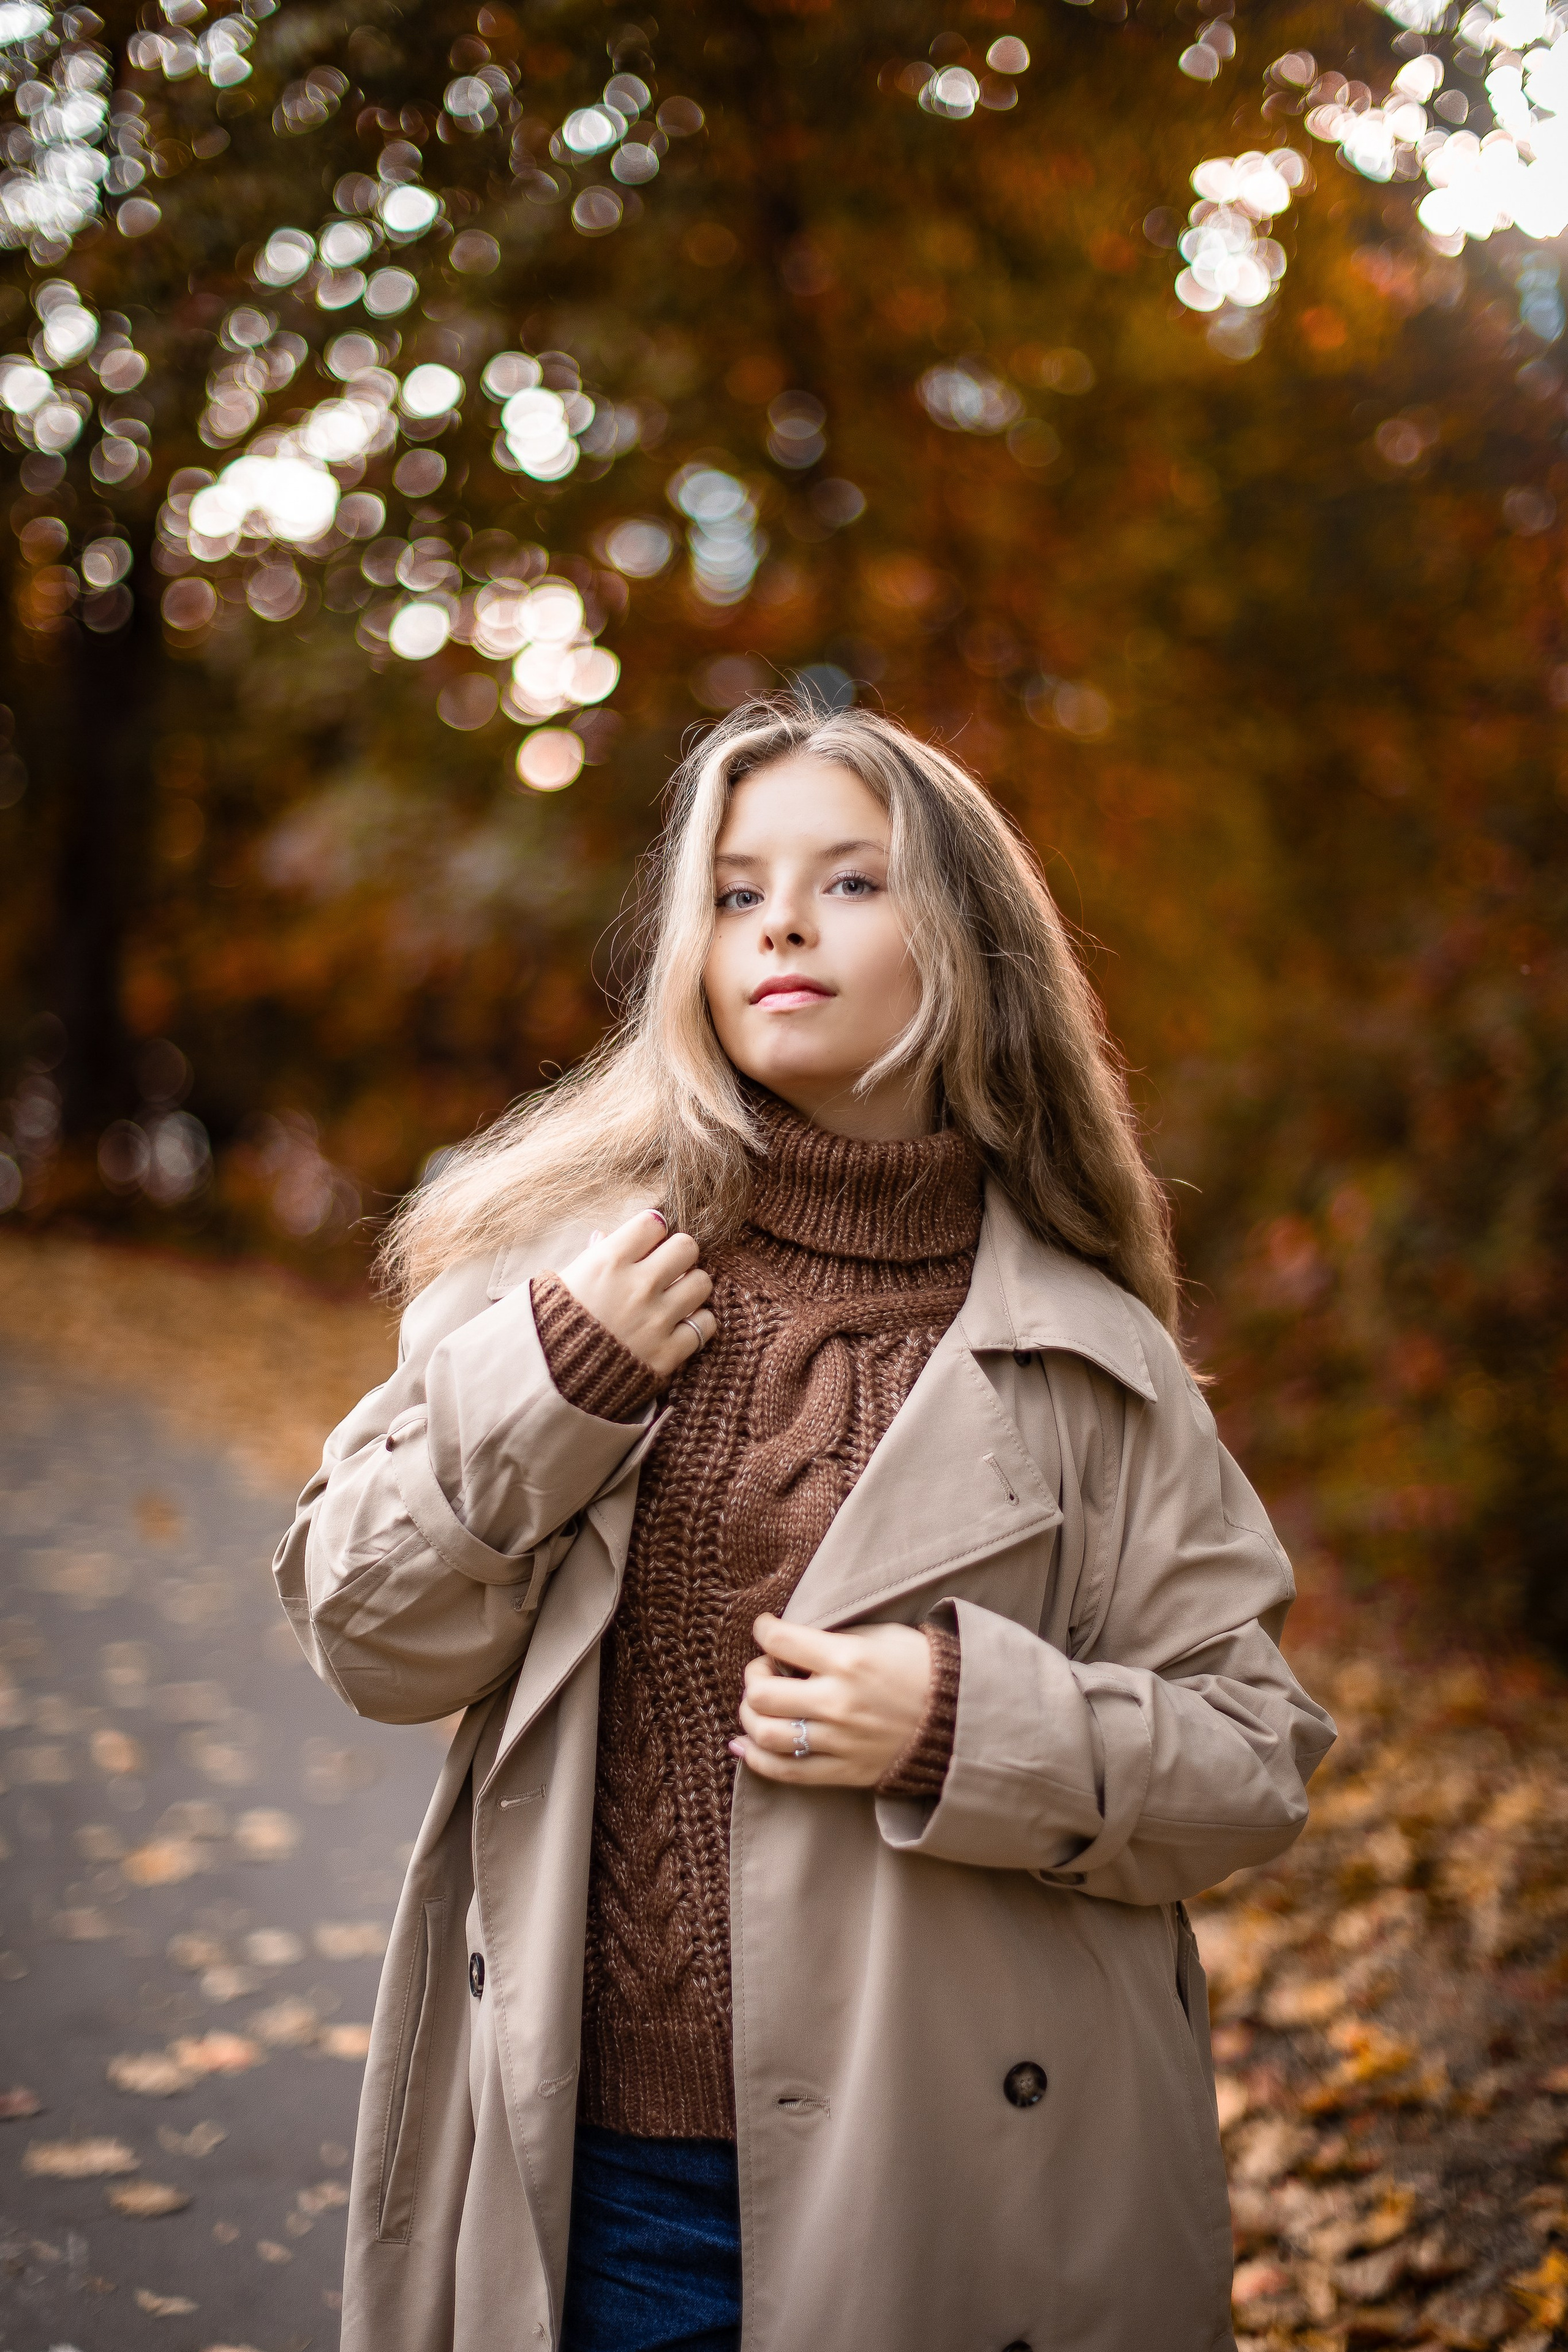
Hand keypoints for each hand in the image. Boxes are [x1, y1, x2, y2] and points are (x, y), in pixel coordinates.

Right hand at [557, 1209, 715, 1381]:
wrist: (548, 1382)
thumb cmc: (550, 1327)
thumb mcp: (562, 1283)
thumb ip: (591, 1258)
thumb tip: (605, 1236)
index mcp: (607, 1261)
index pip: (654, 1222)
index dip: (653, 1231)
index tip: (647, 1244)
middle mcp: (637, 1286)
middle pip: (687, 1247)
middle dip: (678, 1255)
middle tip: (667, 1270)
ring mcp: (655, 1320)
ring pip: (702, 1283)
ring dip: (691, 1288)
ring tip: (675, 1298)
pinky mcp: (668, 1353)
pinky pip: (706, 1325)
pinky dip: (697, 1324)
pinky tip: (680, 1326)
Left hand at [730, 1613, 930, 1787]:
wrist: (960, 1717)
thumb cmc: (921, 1667)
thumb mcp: (880, 1636)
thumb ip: (832, 1639)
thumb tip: (788, 1644)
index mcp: (848, 1660)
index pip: (779, 1641)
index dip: (763, 1629)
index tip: (765, 1628)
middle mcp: (839, 1703)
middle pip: (761, 1693)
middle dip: (753, 1675)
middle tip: (766, 1669)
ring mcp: (840, 1742)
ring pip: (766, 1734)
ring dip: (750, 1716)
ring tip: (759, 1705)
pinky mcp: (844, 1771)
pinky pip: (786, 1771)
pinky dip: (756, 1759)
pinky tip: (746, 1744)